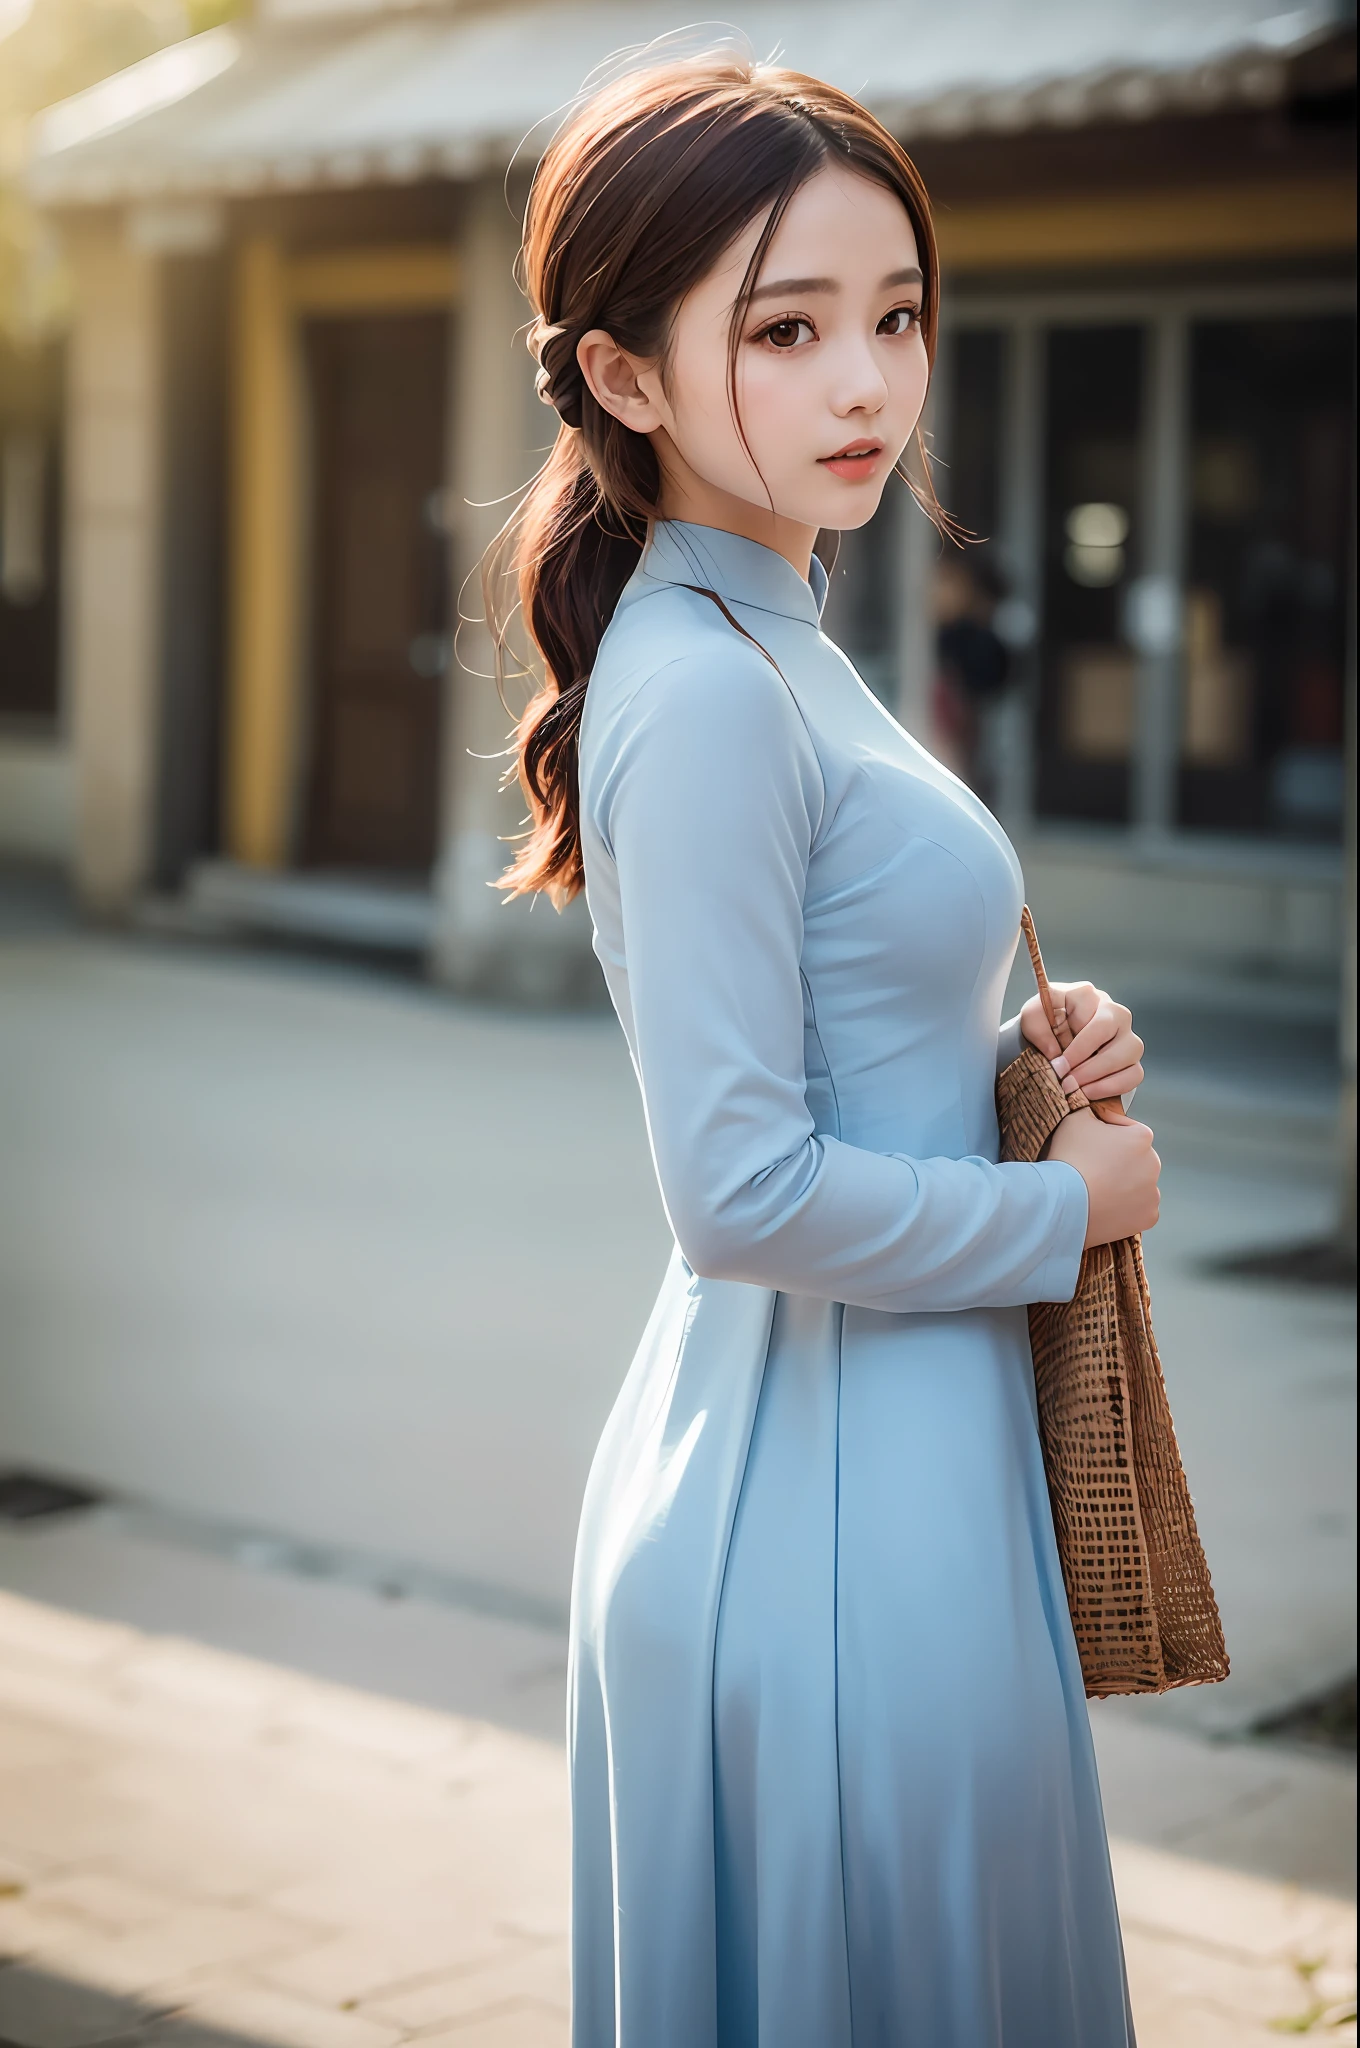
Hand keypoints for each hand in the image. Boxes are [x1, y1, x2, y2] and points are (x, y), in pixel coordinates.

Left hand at [1020, 980, 1143, 1103]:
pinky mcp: (1132, 1059)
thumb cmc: (1045, 1021)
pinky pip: (1134, 1074)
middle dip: (1088, 1068)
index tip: (1059, 1066)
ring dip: (1100, 1079)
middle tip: (1065, 1083)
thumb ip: (1037, 1027)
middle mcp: (1115, 1012)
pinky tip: (1087, 1093)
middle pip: (1116, 1040)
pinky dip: (1111, 1087)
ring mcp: (1128, 1036)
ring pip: (1129, 1056)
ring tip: (1075, 1089)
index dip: (1077, 1049)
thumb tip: (1056, 1054)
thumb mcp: (1032, 1016)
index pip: (1095, 1023)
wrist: (1053, 1035)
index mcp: (1090, 996)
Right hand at [1047, 1107, 1160, 1245]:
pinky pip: (1137, 1210)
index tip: (1090, 1141)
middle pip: (1134, 1159)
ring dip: (1123, 1185)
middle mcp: (1154, 1164)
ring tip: (1097, 1189)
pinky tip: (1105, 1207)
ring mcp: (1152, 1193)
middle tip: (1091, 1167)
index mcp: (1141, 1137)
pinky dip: (1124, 1209)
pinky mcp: (1147, 1218)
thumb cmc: (1070, 1158)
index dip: (1106, 1133)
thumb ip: (1087, 1108)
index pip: (1126, 1129)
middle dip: (1117, 1161)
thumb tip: (1088, 1106)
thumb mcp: (1073, 1119)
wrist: (1064, 1202)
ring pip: (1138, 1185)